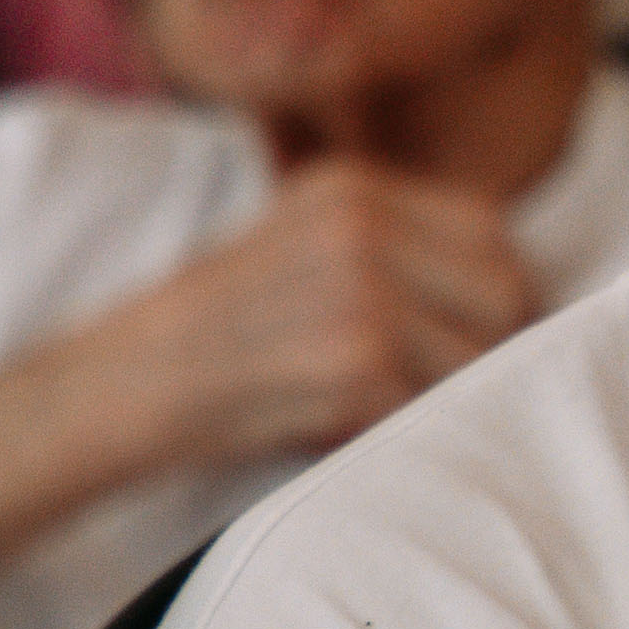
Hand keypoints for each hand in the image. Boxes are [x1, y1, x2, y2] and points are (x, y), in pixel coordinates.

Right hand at [0, 164, 535, 598]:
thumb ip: (388, 258)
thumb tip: (508, 311)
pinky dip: (417, 436)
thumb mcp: (296, 257)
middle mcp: (362, 221)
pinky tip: (368, 441)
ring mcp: (361, 287)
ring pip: (488, 355)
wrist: (119, 389)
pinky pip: (439, 407)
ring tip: (406, 422)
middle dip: (499, 353)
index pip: (491, 232)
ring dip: (463, 401)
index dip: (500, 299)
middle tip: (457, 398)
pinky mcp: (356, 358)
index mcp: (351, 187)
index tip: (478, 348)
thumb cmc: (209, 345)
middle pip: (509, 289)